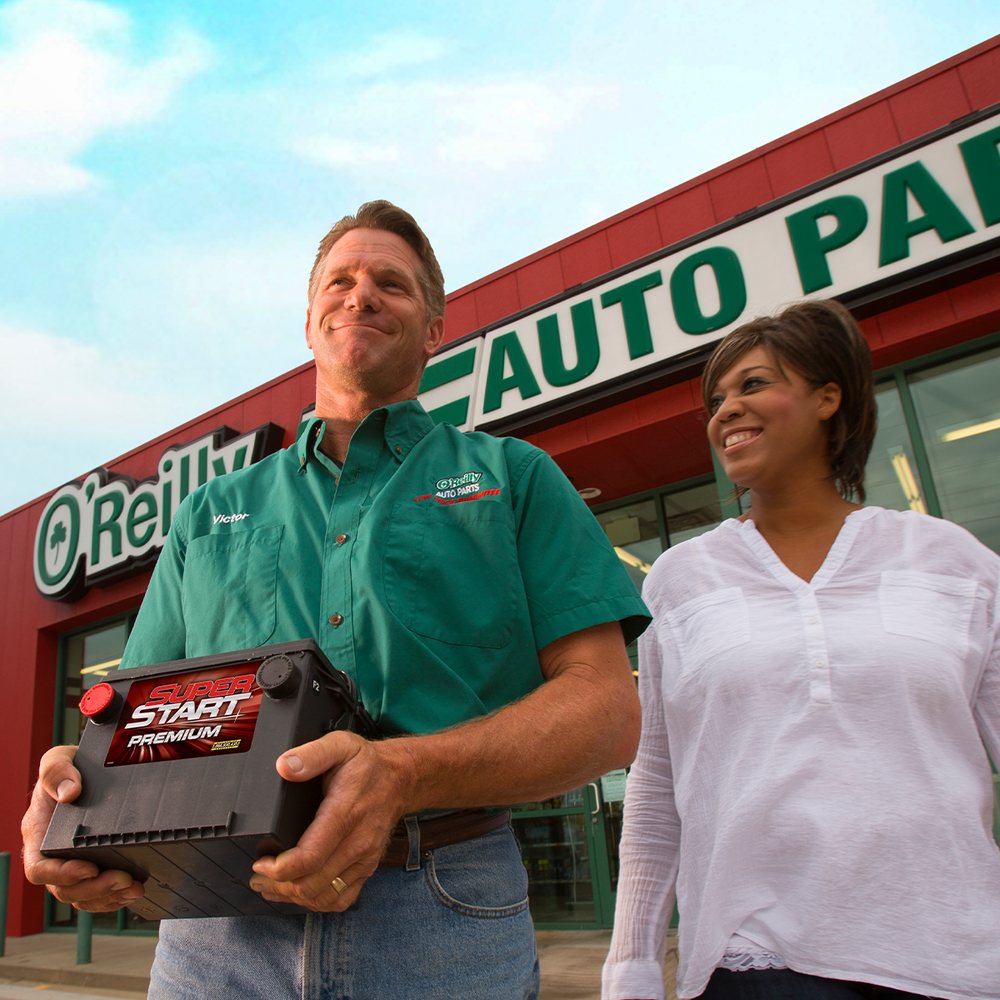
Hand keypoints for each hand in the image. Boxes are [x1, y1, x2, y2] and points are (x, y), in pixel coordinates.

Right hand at [21, 745, 144, 911]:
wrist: (89, 771)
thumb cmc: (70, 766)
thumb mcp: (59, 760)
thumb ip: (58, 772)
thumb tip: (70, 792)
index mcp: (37, 833)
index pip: (39, 867)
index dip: (62, 874)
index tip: (89, 869)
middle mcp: (51, 855)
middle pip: (63, 889)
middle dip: (94, 889)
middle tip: (124, 879)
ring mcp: (70, 863)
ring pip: (81, 896)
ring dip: (107, 897)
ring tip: (135, 889)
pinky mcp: (91, 866)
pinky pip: (96, 894)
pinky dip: (113, 897)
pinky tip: (133, 891)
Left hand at [249, 731, 411, 911]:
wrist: (401, 778)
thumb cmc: (367, 763)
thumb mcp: (340, 745)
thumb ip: (311, 754)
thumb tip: (283, 766)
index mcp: (345, 813)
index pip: (309, 857)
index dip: (278, 869)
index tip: (259, 862)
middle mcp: (357, 842)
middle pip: (311, 884)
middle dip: (277, 886)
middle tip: (257, 876)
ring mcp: (364, 859)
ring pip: (323, 897)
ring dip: (292, 897)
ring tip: (270, 887)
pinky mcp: (368, 868)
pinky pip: (341, 900)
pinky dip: (316, 903)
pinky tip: (299, 893)